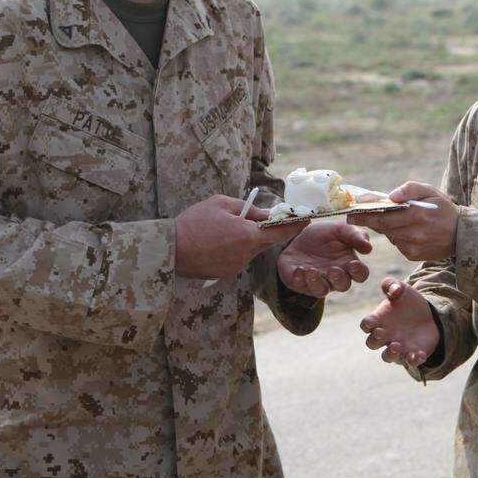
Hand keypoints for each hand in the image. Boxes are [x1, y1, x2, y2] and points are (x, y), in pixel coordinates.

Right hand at [175, 195, 307, 279]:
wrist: (170, 249)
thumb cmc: (194, 222)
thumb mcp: (221, 204)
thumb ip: (248, 210)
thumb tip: (266, 214)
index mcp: (247, 235)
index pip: (280, 231)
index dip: (295, 225)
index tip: (307, 219)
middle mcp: (246, 254)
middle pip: (267, 241)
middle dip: (268, 231)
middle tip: (264, 219)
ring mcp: (237, 266)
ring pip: (252, 250)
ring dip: (248, 240)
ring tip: (226, 230)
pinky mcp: (228, 273)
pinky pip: (240, 258)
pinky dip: (235, 249)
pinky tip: (218, 242)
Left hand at [277, 221, 371, 296]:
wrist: (297, 235)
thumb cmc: (324, 234)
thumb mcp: (340, 229)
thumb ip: (355, 235)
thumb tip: (369, 247)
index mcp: (349, 264)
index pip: (360, 274)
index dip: (359, 272)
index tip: (353, 264)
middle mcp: (335, 277)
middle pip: (343, 285)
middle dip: (338, 279)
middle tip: (332, 271)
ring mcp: (317, 281)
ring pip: (321, 290)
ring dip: (317, 282)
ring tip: (311, 271)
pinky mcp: (299, 282)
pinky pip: (300, 285)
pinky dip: (299, 279)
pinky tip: (298, 270)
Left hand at [347, 181, 457, 260]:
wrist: (462, 233)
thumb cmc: (442, 208)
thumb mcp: (429, 190)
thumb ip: (409, 189)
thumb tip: (391, 196)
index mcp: (418, 214)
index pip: (383, 215)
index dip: (365, 214)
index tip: (351, 211)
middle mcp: (415, 233)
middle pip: (382, 227)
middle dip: (367, 221)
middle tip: (353, 216)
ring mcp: (414, 246)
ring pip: (388, 235)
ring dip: (383, 227)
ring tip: (383, 218)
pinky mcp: (413, 255)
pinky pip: (397, 243)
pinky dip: (396, 236)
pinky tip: (404, 229)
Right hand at [360, 277, 440, 366]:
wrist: (428, 314)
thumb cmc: (408, 302)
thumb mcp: (401, 288)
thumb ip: (392, 285)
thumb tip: (395, 290)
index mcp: (379, 320)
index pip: (366, 325)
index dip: (366, 324)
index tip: (371, 321)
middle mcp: (385, 335)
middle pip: (372, 343)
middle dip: (375, 340)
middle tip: (383, 333)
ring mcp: (398, 346)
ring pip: (387, 357)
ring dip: (390, 354)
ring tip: (397, 345)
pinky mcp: (413, 353)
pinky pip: (410, 361)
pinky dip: (413, 360)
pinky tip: (419, 353)